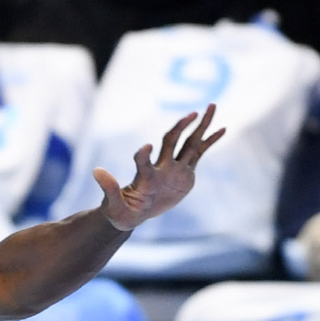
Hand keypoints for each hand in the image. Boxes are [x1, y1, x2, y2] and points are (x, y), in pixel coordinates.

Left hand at [94, 105, 224, 231]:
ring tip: (212, 106)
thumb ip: (109, 188)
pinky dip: (210, 141)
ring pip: (189, 142)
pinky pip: (199, 153)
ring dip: (200, 125)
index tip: (145, 148)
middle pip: (171, 141)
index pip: (143, 160)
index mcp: (144, 176)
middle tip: (192, 113)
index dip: (143, 155)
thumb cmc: (120, 211)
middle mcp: (160, 167)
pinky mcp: (185, 173)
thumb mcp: (113, 205)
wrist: (133, 214)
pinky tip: (223, 128)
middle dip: (181, 127)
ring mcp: (174, 168)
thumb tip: (96, 170)